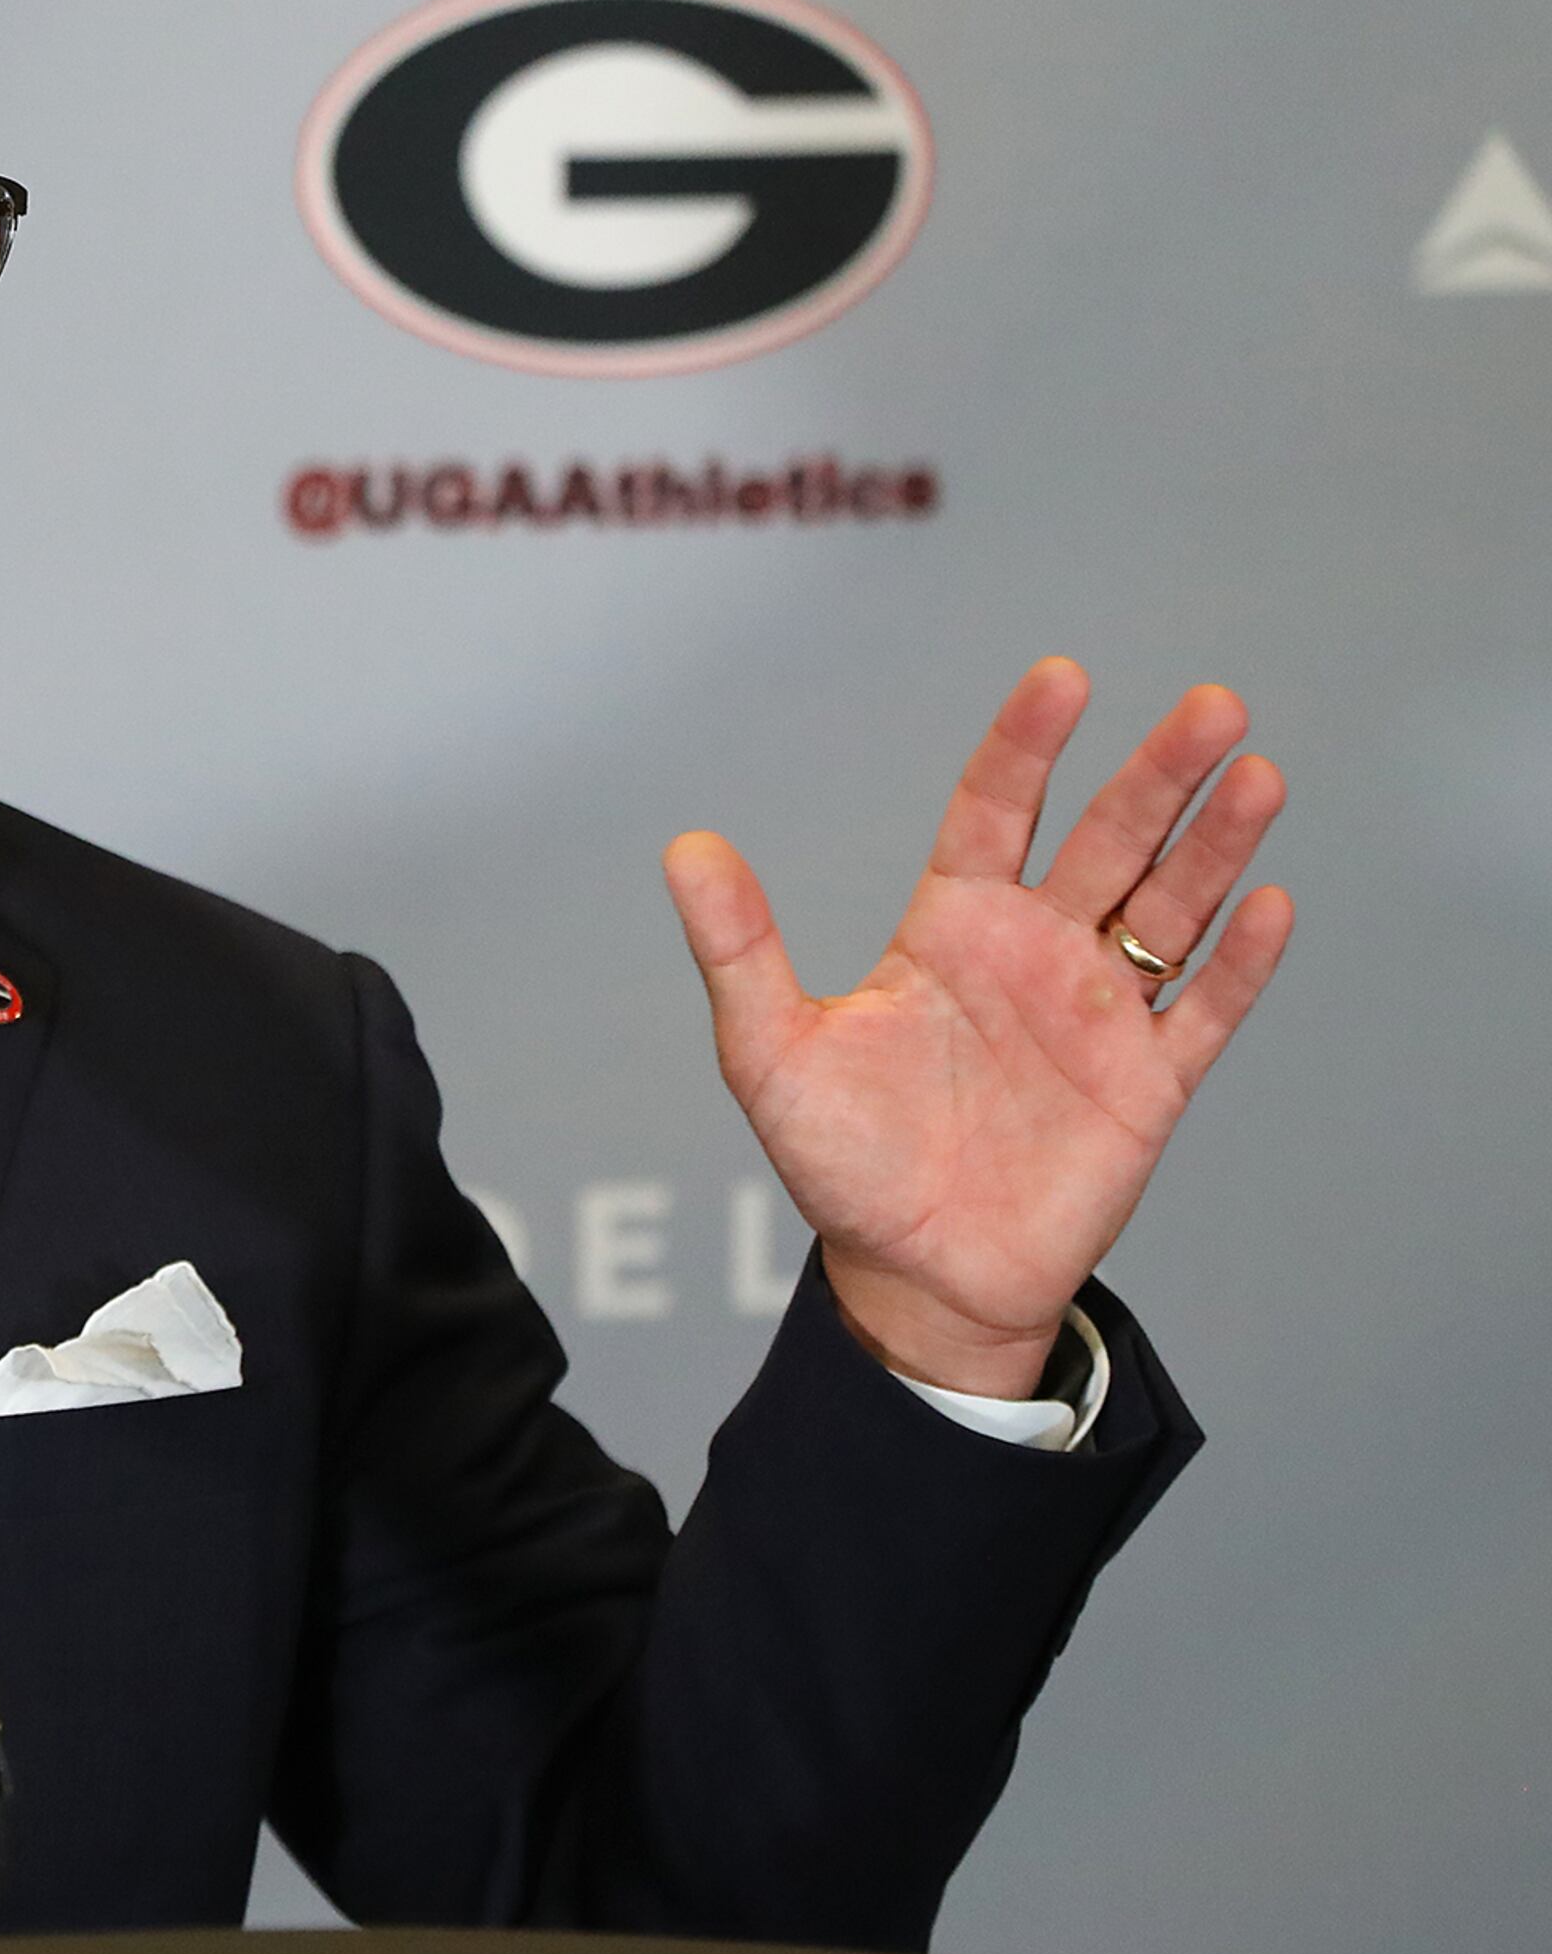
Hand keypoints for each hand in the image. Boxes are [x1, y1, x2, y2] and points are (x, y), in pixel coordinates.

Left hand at [660, 661, 1292, 1396]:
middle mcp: (1035, 954)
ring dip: (1217, 845)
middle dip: (1159, 773)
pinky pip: (1206, 1011)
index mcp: (952, 928)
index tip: (1063, 677)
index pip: (995, 809)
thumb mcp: (771, 1051)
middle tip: (1213, 703)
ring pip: (1172, 908)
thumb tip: (685, 847)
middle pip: (1108, 839)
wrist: (914, 1275)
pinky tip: (1269, 902)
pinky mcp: (1148, 1085)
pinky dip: (1241, 962)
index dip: (1027, 745)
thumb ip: (739, 947)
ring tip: (1257, 775)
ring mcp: (1100, 1015)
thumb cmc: (841, 1163)